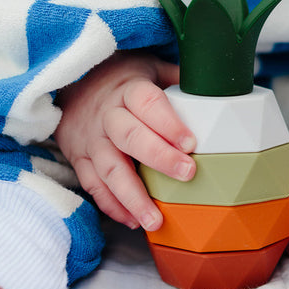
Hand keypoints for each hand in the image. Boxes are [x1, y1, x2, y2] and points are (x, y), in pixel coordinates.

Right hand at [54, 52, 195, 230]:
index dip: (168, 123)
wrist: (72, 88)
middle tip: (187, 175)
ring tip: (155, 220)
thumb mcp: (149, 68)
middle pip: (130, 137)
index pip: (147, 103)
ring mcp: (91, 140)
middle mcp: (107, 115)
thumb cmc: (122, 81)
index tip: (191, 142)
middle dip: (159, 158)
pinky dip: (112, 205)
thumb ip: (178, 79)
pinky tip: (133, 220)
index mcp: (128, 90)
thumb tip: (217, 86)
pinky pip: (93, 186)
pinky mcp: (80, 160)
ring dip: (132, 197)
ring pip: (109, 169)